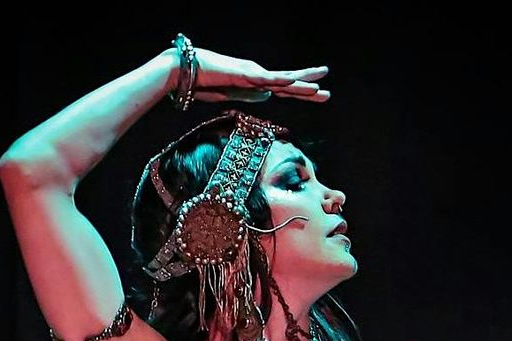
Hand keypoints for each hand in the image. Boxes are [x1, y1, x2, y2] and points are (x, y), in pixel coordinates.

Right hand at [186, 48, 329, 103]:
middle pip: (288, 84)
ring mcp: (252, 74)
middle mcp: (257, 76)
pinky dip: (280, 79)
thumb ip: (249, 95)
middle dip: (308, 88)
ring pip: (281, 81)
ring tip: (319, 88)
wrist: (183, 72)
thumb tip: (266, 97)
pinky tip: (294, 80)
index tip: (320, 94)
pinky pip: (265, 78)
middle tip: (328, 94)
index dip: (303, 91)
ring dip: (300, 85)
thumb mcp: (232, 95)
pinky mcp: (243, 74)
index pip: (284, 88)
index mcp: (255, 84)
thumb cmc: (203, 83)